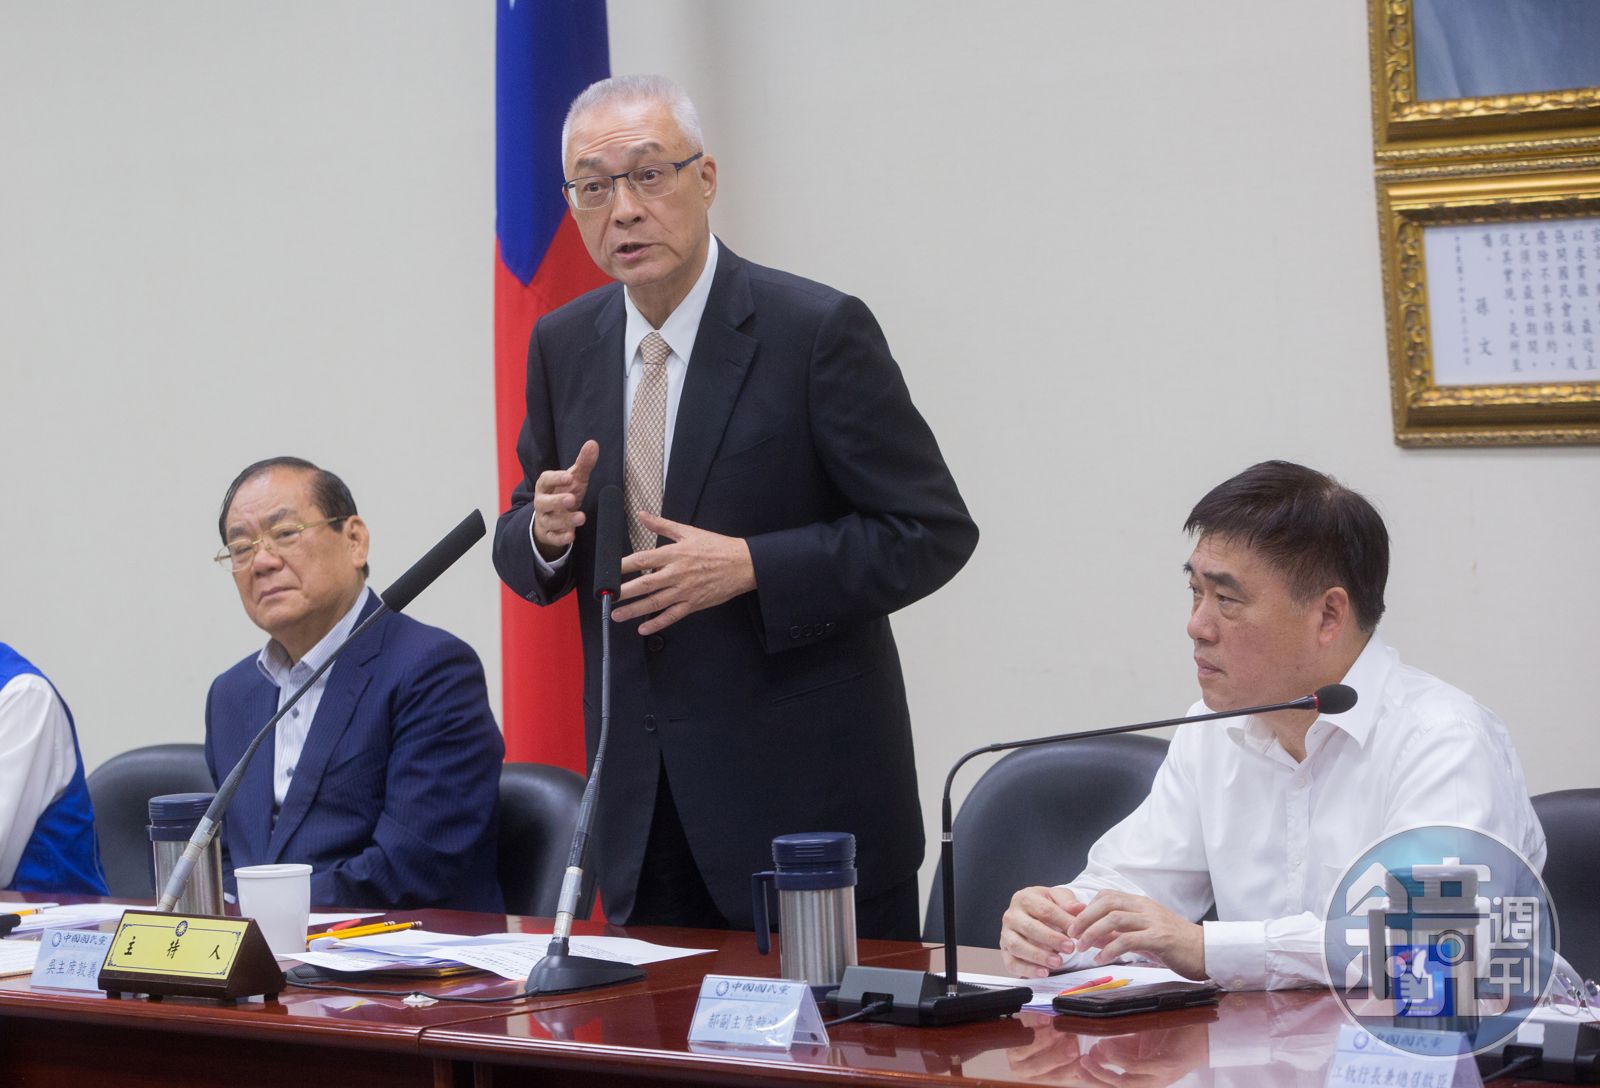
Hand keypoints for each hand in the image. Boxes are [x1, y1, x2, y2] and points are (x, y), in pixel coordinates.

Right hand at [531, 440, 597, 559]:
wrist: (553, 517)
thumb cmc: (564, 493)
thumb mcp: (575, 479)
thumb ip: (583, 463)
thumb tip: (593, 443)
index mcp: (545, 486)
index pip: (546, 480)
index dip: (556, 478)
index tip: (569, 476)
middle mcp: (542, 502)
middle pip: (544, 502)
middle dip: (557, 501)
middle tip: (571, 499)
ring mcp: (545, 519)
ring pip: (550, 521)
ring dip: (565, 520)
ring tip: (581, 517)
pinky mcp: (549, 534)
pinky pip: (552, 537)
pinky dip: (561, 538)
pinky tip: (571, 536)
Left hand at [612, 512, 756, 634]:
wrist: (743, 564)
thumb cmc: (717, 547)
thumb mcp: (688, 532)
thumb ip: (662, 524)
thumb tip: (642, 514)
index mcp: (674, 554)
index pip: (642, 559)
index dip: (622, 566)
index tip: (607, 571)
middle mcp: (676, 573)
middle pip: (644, 584)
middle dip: (623, 592)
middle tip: (607, 597)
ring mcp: (685, 591)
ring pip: (655, 602)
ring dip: (634, 610)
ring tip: (617, 615)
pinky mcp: (693, 604)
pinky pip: (672, 616)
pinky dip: (657, 623)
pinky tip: (643, 628)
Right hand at [1000, 886, 1085, 976]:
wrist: (1032, 917)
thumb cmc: (1045, 908)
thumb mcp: (1058, 899)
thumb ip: (1068, 903)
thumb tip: (1079, 908)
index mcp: (1024, 898)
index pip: (1044, 910)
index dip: (1062, 922)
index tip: (1077, 933)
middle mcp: (1011, 915)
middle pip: (1029, 928)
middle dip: (1051, 939)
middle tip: (1070, 948)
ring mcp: (1006, 934)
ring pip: (1017, 946)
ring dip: (1038, 956)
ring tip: (1058, 962)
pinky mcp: (1005, 952)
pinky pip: (1012, 963)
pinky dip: (1027, 970)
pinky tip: (1044, 972)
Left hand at [1065, 890, 1206, 980]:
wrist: (1207, 952)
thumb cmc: (1175, 946)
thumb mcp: (1145, 935)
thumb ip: (1121, 932)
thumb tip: (1093, 936)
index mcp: (1141, 904)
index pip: (1107, 895)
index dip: (1087, 907)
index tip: (1073, 923)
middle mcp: (1145, 908)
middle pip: (1106, 902)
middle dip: (1084, 918)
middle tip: (1071, 935)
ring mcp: (1153, 921)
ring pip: (1114, 918)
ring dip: (1092, 933)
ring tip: (1081, 947)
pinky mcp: (1160, 938)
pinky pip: (1128, 940)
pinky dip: (1109, 949)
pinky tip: (1101, 959)